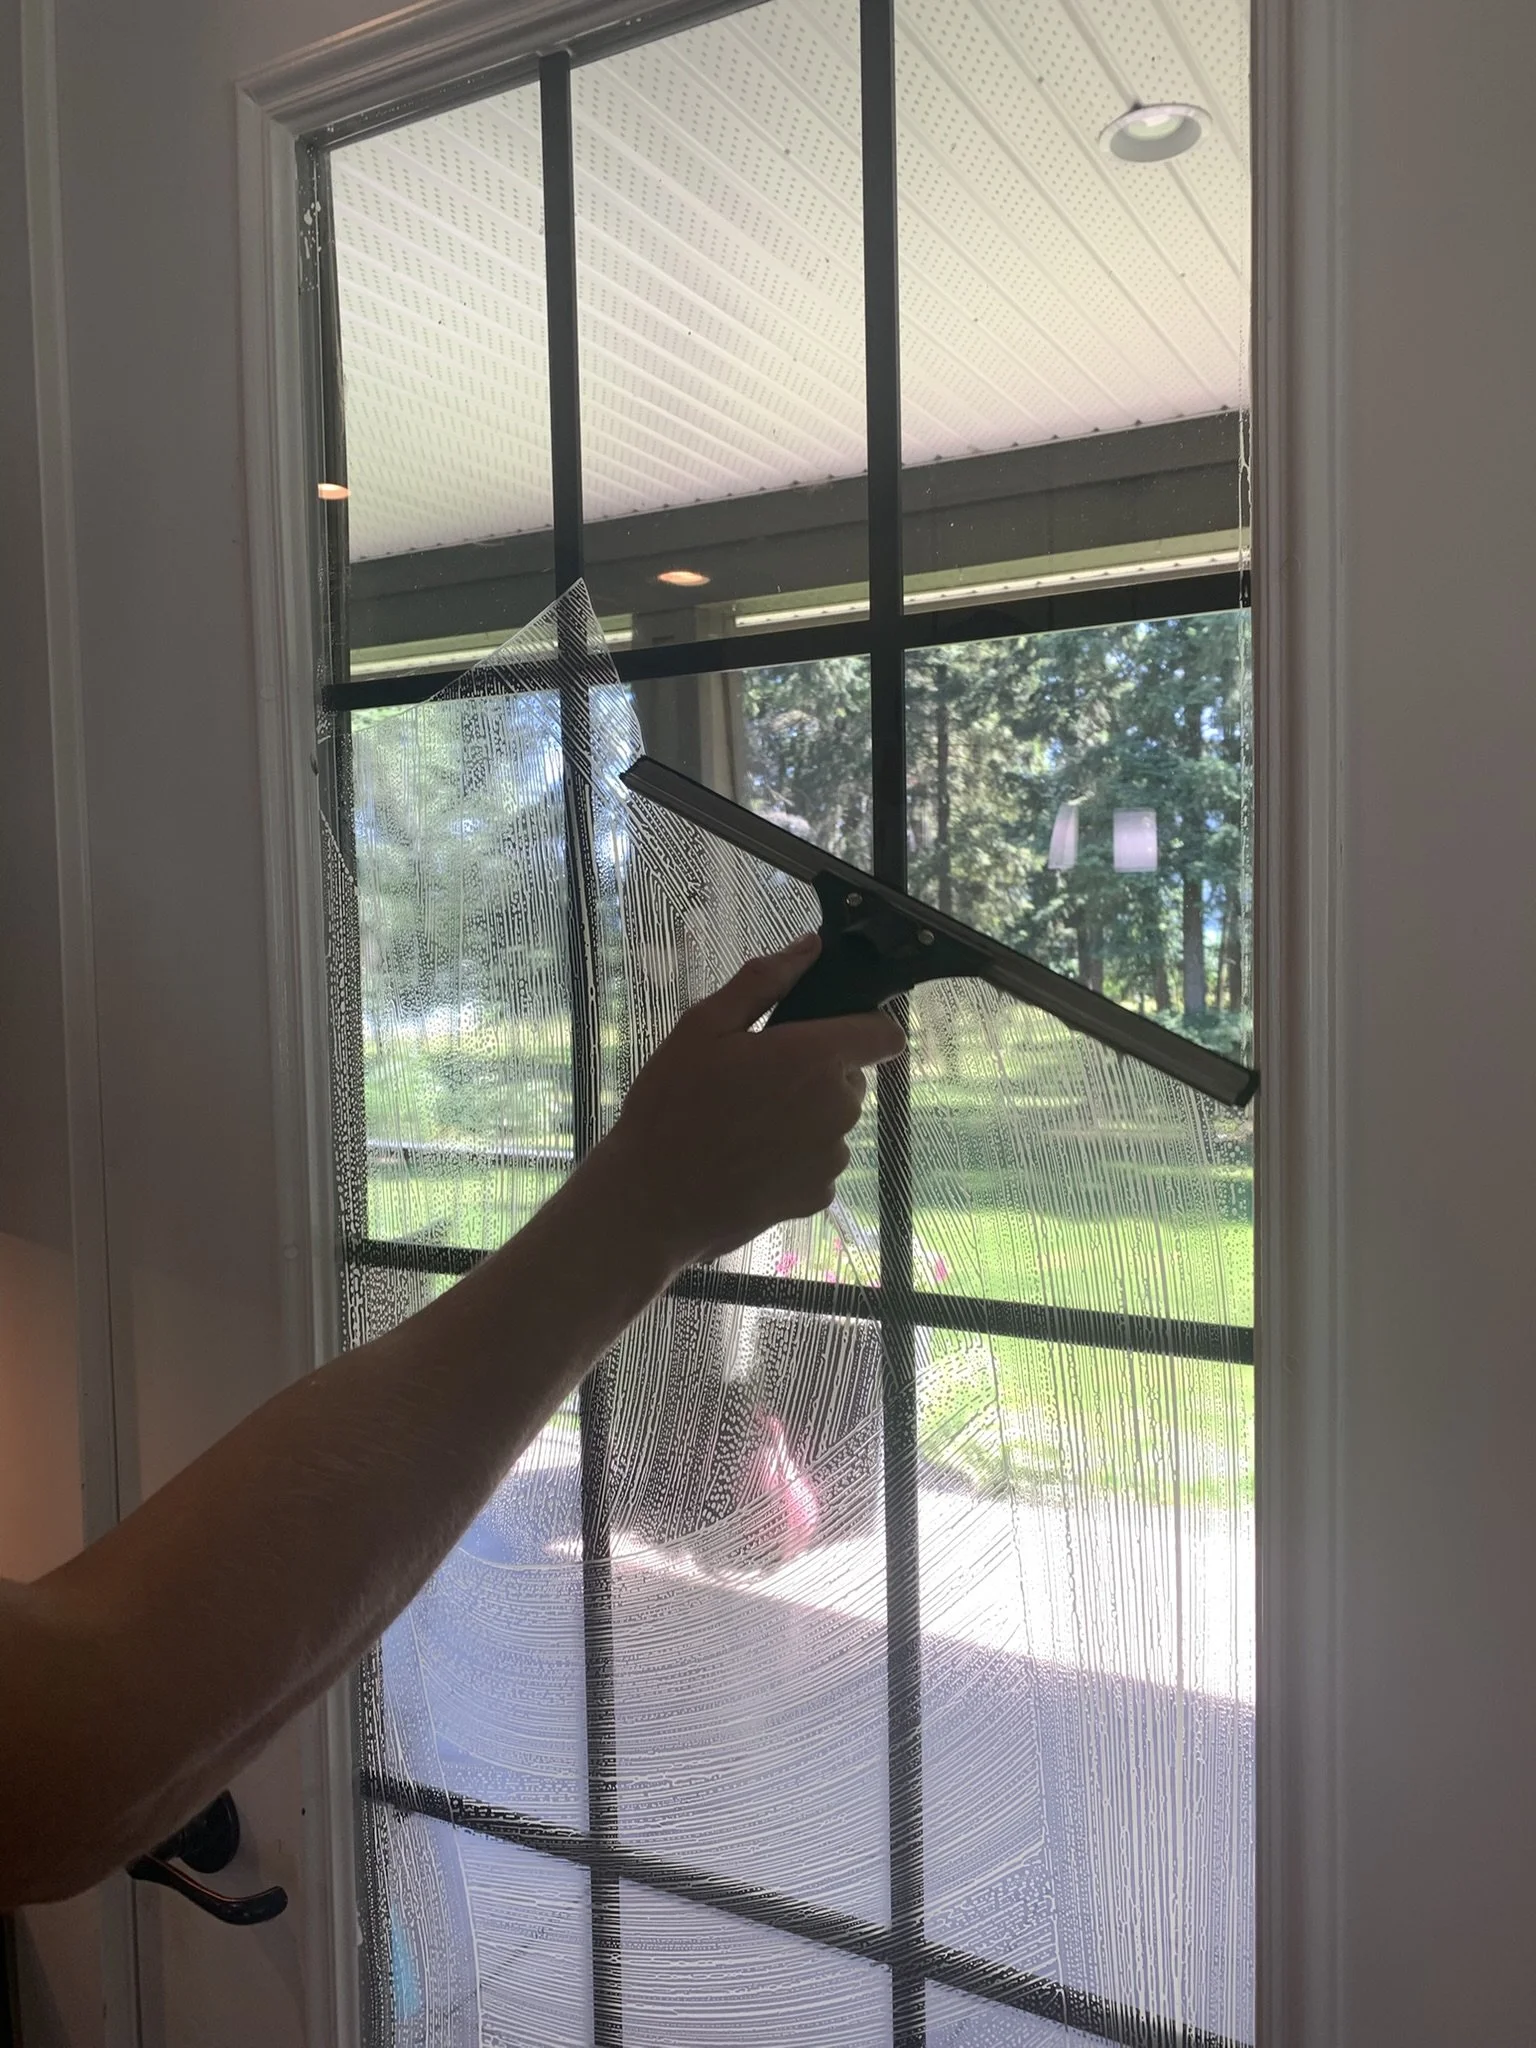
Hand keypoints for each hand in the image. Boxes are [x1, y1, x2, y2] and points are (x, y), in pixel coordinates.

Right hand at [594, 934, 905, 1268]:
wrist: (652, 1200)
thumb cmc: (671, 1107)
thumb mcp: (704, 1026)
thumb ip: (764, 981)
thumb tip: (810, 947)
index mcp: (815, 1058)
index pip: (884, 1034)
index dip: (862, 1027)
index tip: (827, 1032)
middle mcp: (837, 1108)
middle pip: (849, 1078)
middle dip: (815, 1074)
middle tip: (755, 1080)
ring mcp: (831, 1157)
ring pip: (832, 1121)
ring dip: (804, 1118)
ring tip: (745, 1125)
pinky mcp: (818, 1195)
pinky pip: (818, 1162)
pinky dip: (794, 1158)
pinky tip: (749, 1159)